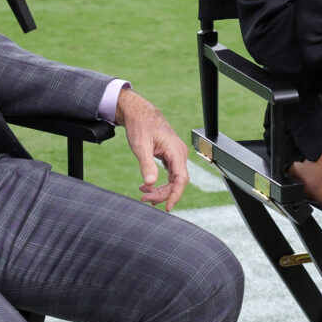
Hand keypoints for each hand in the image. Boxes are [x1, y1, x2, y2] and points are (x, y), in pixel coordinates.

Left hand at [117, 89, 188, 210]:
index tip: (167, 207)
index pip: (181, 179)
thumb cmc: (141, 126)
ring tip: (143, 193)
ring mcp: (176, 156)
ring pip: (173, 180)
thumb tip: (150, 183)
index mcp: (175, 151)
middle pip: (177, 182)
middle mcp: (179, 154)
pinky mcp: (170, 157)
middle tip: (144, 198)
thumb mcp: (140, 146)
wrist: (140, 113)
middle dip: (162, 194)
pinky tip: (148, 187)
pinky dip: (160, 184)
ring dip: (159, 190)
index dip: (175, 195)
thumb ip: (146, 164)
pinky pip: (170, 175)